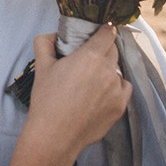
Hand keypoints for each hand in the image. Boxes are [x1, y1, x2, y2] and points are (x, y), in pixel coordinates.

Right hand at [26, 25, 131, 160]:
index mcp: (90, 56)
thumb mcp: (41, 66)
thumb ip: (45, 43)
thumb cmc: (47, 99)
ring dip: (108, 70)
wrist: (54, 135)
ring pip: (117, 70)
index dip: (103, 30)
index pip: (107, 33)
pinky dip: (116, 87)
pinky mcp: (120, 106)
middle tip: (88, 58)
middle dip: (103, 50)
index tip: (100, 32)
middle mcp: (108, 70)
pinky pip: (124, 88)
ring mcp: (117, 89)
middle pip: (113, 50)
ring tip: (91, 81)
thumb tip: (53, 35)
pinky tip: (101, 94)